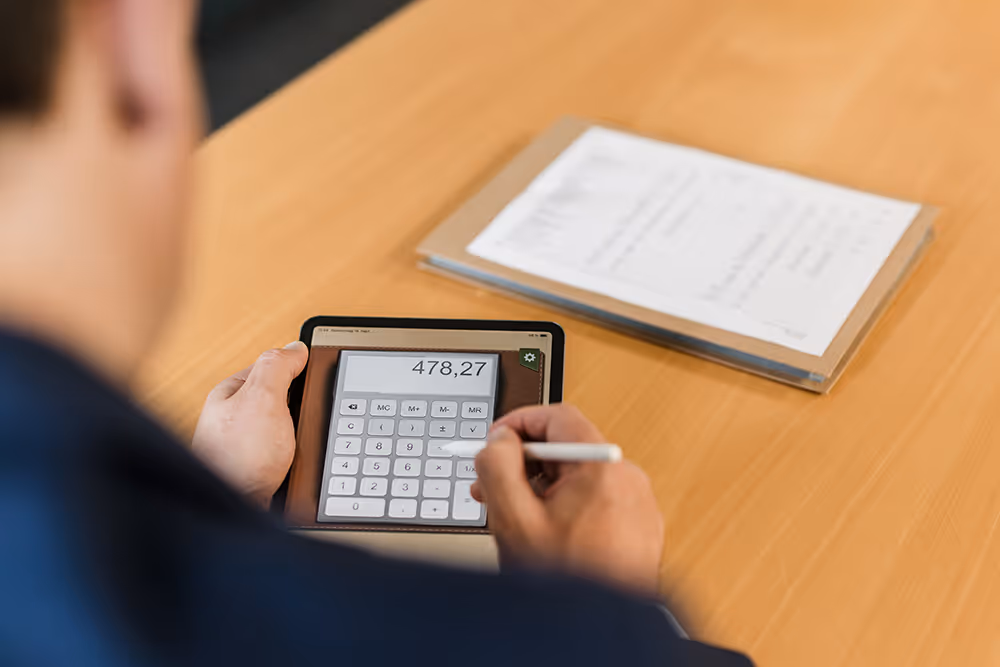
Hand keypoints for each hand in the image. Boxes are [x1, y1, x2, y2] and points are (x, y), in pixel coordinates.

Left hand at [192, 342, 307, 506]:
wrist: (231, 512)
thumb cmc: (238, 458)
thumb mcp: (263, 398)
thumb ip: (278, 367)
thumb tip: (294, 348)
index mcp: (232, 394)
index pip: (270, 368)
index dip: (297, 369)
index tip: (318, 373)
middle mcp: (235, 419)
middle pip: (281, 399)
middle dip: (301, 407)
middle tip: (313, 415)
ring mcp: (246, 446)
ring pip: (286, 430)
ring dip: (301, 437)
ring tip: (306, 445)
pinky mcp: (257, 471)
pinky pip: (286, 456)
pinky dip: (298, 458)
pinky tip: (301, 464)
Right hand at [471, 404, 663, 595]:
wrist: (593, 635)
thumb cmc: (566, 584)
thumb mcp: (513, 518)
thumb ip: (498, 466)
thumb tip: (499, 439)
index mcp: (603, 468)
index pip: (559, 417)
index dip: (519, 423)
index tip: (495, 440)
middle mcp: (628, 479)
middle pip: (567, 449)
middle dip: (524, 463)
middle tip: (492, 484)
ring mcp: (637, 504)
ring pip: (579, 478)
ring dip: (541, 489)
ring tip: (513, 516)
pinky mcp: (638, 527)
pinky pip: (597, 501)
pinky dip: (566, 507)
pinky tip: (542, 532)